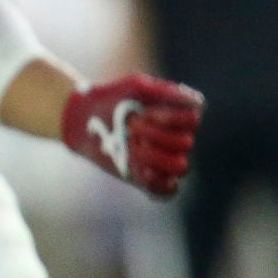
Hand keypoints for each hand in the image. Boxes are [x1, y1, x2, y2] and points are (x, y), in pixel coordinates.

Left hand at [61, 73, 202, 197]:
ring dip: (156, 158)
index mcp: (178, 115)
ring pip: (181, 167)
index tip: (144, 113)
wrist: (83, 117)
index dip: (171, 118)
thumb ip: (164, 89)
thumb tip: (194, 101)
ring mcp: (163, 159)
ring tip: (131, 148)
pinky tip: (143, 172)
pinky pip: (168, 191)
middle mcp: (175, 138)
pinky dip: (161, 185)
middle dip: (156, 136)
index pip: (193, 119)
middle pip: (185, 143)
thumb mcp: (135, 86)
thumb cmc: (113, 98)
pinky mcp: (148, 178)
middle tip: (129, 128)